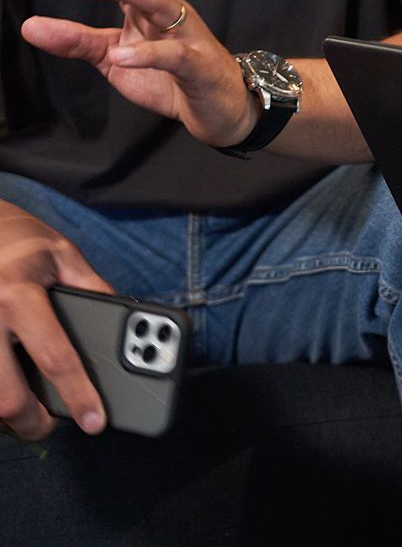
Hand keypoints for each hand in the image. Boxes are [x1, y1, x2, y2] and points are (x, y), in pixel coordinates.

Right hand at [0, 202, 111, 439]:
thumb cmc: (19, 239)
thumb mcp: (63, 253)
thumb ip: (92, 287)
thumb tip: (126, 321)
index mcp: (20, 292)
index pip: (56, 357)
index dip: (79, 394)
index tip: (94, 421)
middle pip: (6, 396)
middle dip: (32, 422)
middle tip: (50, 424)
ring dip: (4, 416)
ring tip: (25, 413)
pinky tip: (5, 387)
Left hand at [21, 0, 253, 147]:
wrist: (222, 108)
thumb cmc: (171, 78)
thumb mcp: (115, 57)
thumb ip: (77, 41)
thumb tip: (31, 26)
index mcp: (149, 9)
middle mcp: (170, 14)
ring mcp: (187, 38)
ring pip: (160, 2)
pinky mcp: (198, 67)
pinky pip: (175, 56)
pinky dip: (147, 54)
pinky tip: (120, 56)